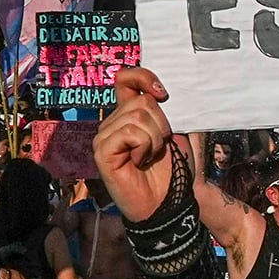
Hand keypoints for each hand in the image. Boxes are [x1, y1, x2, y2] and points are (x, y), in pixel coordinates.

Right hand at [94, 69, 176, 220]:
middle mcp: (113, 123)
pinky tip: (139, 162)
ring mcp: (105, 136)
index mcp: (128, 114)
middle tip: (158, 147)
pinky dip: (144, 147)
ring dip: (154, 138)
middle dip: (161, 124)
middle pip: (141, 100)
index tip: (164, 94)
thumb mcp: (175, 132)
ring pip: (137, 116)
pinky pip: (129, 133)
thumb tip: (162, 90)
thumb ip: (166, 109)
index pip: (125, 79)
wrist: (169, 201)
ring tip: (149, 157)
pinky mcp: (102, 151)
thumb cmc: (172, 169)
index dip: (144, 77)